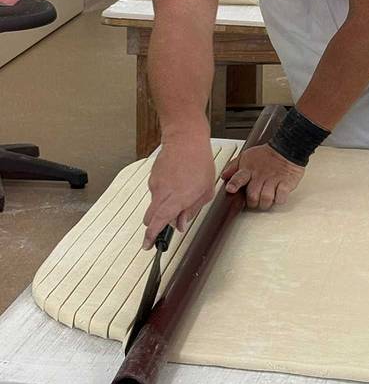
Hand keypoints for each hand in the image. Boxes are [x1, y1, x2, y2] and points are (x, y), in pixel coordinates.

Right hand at [143, 131, 215, 249]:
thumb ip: (192, 210)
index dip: (150, 237)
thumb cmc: (199, 162)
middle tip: (172, 219)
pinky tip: (178, 181)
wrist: (186, 138)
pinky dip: (165, 191)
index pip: (157, 223)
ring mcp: (155, 184)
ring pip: (155, 203)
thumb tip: (180, 224)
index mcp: (175, 200)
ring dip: (165, 204)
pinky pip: (157, 190)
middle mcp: (161, 193)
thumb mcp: (205, 191)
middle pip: (150, 217)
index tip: (148, 245)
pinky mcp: (153, 176)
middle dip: (156, 224)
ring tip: (183, 190)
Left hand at [221, 144, 303, 209]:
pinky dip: (278, 200)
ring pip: (266, 199)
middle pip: (253, 195)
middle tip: (254, 200)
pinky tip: (277, 196)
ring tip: (266, 199)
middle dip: (252, 202)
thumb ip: (234, 167)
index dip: (234, 184)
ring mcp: (273, 180)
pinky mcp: (286, 183)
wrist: (286, 148)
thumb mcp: (247, 156)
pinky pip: (280, 197)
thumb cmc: (266, 155)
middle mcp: (260, 176)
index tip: (231, 189)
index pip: (239, 177)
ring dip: (265, 203)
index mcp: (249, 169)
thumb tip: (224, 176)